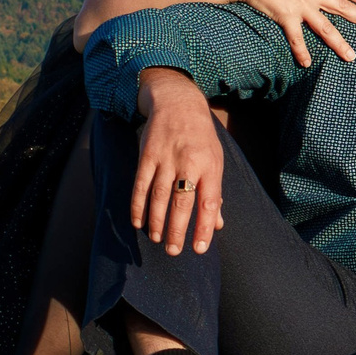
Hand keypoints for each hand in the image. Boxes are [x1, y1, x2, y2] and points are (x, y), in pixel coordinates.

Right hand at [132, 69, 225, 254]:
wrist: (178, 103)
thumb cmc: (201, 137)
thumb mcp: (215, 160)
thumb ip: (214, 193)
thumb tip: (217, 224)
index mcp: (210, 166)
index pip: (209, 202)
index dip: (203, 227)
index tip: (198, 248)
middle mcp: (189, 163)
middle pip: (182, 202)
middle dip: (177, 229)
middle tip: (173, 251)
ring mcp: (166, 158)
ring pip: (159, 195)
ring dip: (156, 221)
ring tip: (156, 239)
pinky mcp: (147, 155)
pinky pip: (140, 184)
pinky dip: (138, 204)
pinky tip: (137, 221)